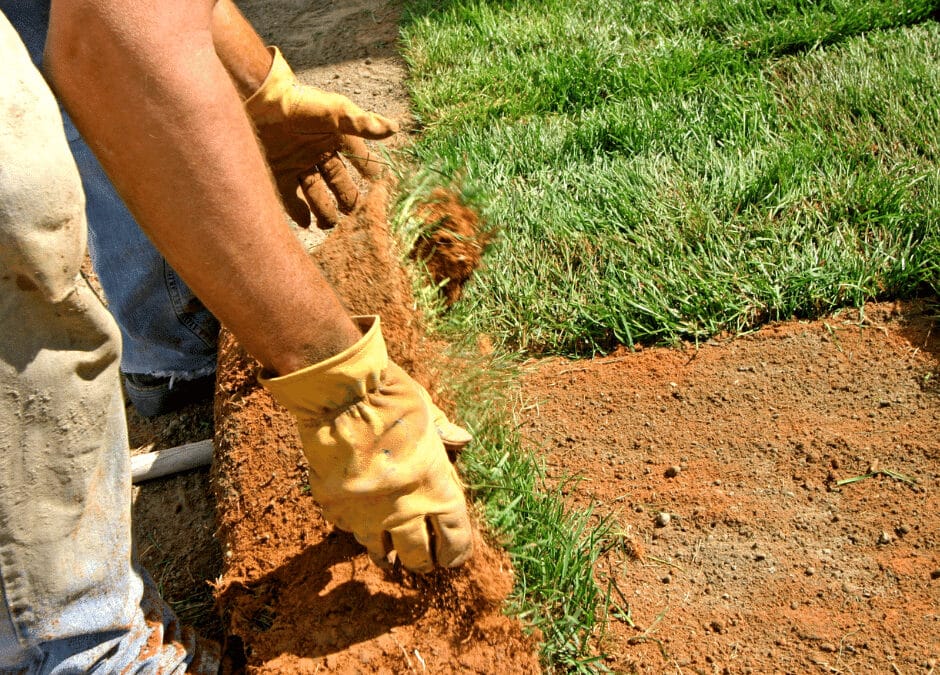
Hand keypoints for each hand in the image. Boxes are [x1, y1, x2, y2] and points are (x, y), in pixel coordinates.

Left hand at [246, 47, 397, 228]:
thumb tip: (394, 128)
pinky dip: (299, 212)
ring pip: (316, 194)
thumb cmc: (299, 102)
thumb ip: (362, 123)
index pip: (359, 158)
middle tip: (356, 215)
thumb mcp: (335, 111)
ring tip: (331, 225)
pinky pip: (291, 198)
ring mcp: (298, 164)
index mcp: (335, 138)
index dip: (370, 171)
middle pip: (338, 182)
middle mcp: (318, 153)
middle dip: (348, 199)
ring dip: (325, 210)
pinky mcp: (278, 173)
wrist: (259, 99)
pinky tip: (307, 224)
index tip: (381, 187)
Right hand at [259, 316, 472, 572]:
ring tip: (388, 554)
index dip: (456, 552)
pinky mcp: (335, 507)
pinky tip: (357, 518)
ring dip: (386, 553)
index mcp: (436, 488)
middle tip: (421, 559)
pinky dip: (354, 526)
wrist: (340, 394)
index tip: (453, 556)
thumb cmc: (392, 398)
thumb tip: (463, 440)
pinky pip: (347, 528)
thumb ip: (444, 433)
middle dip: (422, 561)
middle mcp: (404, 509)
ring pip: (379, 552)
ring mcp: (366, 513)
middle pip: (418, 557)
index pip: (455, 539)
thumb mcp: (427, 412)